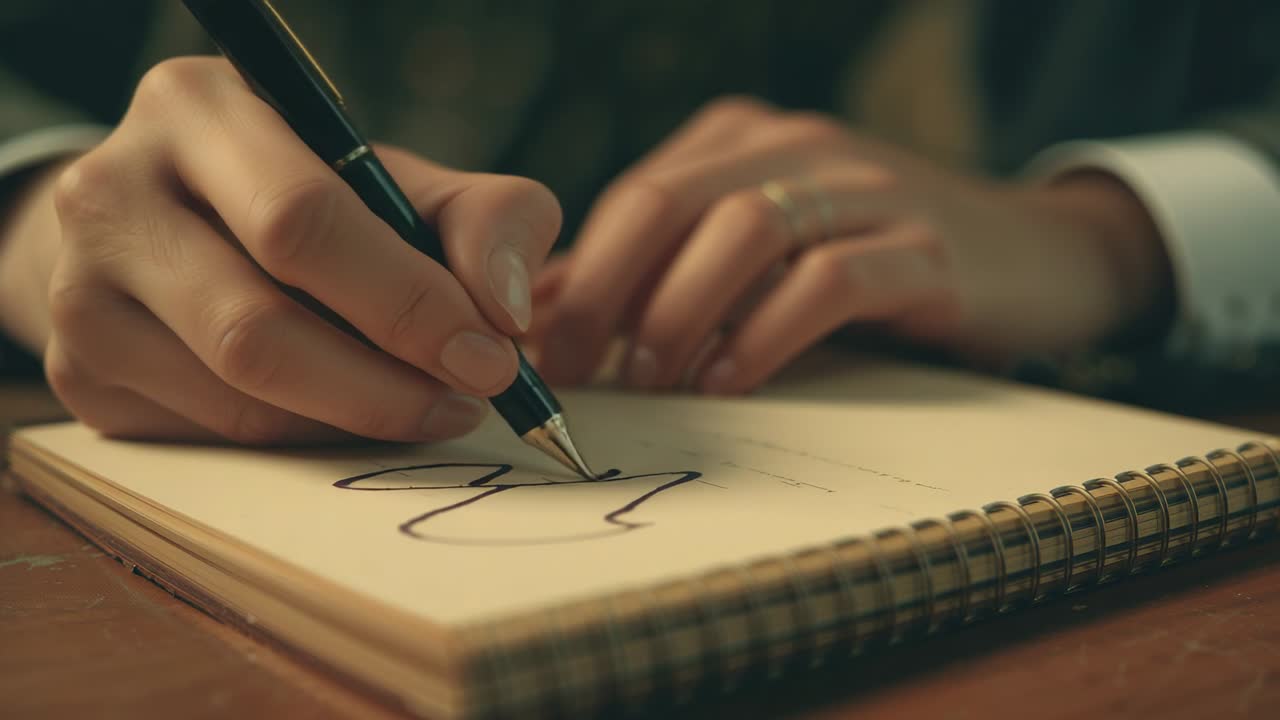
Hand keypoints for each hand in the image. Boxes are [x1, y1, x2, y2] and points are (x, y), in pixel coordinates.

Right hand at [0, 57, 560, 443]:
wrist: (163, 225)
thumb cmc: (302, 195)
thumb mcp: (395, 177)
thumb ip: (482, 219)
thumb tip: (506, 314)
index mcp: (196, 111)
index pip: (303, 221)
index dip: (407, 302)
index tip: (491, 357)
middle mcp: (113, 195)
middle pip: (255, 328)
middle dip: (385, 385)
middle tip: (466, 402)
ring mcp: (80, 294)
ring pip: (238, 400)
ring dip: (353, 421)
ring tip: (423, 406)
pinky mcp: (80, 376)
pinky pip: (214, 439)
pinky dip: (303, 440)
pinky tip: (344, 413)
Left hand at [530, 97, 1172, 392]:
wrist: (1035, 255)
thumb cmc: (870, 263)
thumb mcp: (761, 255)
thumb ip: (665, 272)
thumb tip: (549, 315)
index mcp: (746, 140)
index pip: (635, 197)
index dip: (579, 276)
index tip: (542, 352)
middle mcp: (800, 148)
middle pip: (669, 202)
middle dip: (607, 294)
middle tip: (578, 372)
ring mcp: (868, 191)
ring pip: (745, 230)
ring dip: (681, 312)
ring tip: (656, 380)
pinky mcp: (926, 250)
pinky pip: (831, 280)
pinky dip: (769, 333)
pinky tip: (733, 379)